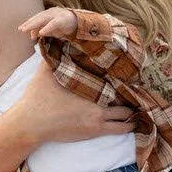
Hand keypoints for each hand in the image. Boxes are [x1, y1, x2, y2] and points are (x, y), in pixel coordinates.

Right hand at [7, 64, 135, 144]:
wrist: (31, 123)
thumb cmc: (38, 96)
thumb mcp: (46, 71)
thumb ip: (54, 56)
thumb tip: (53, 39)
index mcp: (88, 86)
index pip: (116, 81)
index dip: (126, 79)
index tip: (134, 76)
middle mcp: (97, 103)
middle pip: (125, 99)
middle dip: (132, 97)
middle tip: (140, 93)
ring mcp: (97, 120)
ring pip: (125, 117)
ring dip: (132, 113)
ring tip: (141, 108)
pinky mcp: (93, 132)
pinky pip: (118, 130)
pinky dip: (127, 127)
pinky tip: (135, 124)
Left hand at [19, 6, 76, 40]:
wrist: (80, 23)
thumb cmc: (65, 25)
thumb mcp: (52, 29)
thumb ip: (43, 30)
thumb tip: (32, 35)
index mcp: (48, 14)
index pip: (36, 18)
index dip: (29, 23)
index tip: (21, 29)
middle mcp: (51, 12)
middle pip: (38, 18)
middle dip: (29, 24)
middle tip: (21, 29)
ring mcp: (57, 15)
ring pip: (43, 19)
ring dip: (34, 25)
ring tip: (27, 30)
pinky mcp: (63, 19)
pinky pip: (53, 24)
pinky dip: (47, 28)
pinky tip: (41, 33)